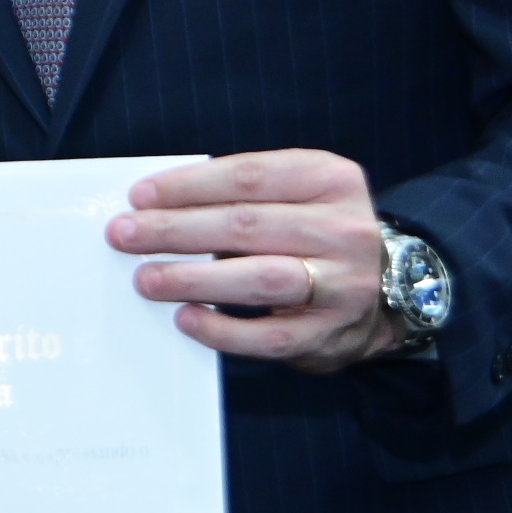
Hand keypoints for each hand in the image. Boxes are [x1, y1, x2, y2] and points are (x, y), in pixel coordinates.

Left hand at [106, 150, 408, 374]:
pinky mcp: (331, 333)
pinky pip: (269, 336)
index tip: (140, 196)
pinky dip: (222, 329)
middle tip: (124, 236)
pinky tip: (187, 319)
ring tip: (146, 278)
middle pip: (246, 225)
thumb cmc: (317, 236)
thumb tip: (158, 206)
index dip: (189, 185)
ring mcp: (342, 284)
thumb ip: (244, 195)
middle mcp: (344, 229)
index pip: (249, 175)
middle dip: (176, 229)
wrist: (386, 295)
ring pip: (259, 278)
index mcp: (331, 179)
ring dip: (193, 278)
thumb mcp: (298, 195)